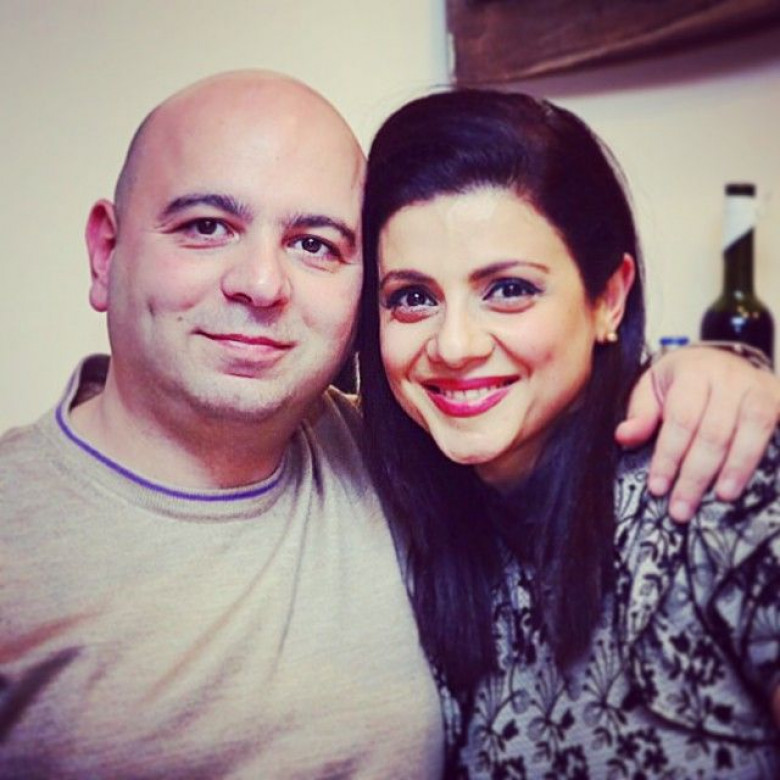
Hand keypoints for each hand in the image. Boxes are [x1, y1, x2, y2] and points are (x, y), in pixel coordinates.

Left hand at [616, 347, 778, 520]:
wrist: (720, 357)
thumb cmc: (681, 379)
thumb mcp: (652, 388)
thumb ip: (640, 414)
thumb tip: (624, 437)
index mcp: (692, 372)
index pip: (681, 420)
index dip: (669, 456)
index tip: (658, 487)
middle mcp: (728, 377)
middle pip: (714, 432)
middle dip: (696, 475)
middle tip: (681, 508)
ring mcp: (758, 387)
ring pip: (752, 430)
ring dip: (737, 468)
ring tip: (721, 497)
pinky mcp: (779, 399)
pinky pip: (775, 429)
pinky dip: (764, 455)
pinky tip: (755, 480)